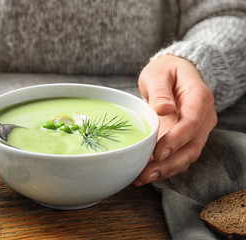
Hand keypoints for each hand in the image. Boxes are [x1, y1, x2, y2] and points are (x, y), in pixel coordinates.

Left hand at [133, 55, 216, 185]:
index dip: (176, 140)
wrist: (175, 72)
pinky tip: (146, 173)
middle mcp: (204, 117)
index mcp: (199, 98)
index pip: (192, 123)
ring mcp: (198, 130)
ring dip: (166, 170)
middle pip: (192, 147)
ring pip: (187, 156)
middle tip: (145, 175)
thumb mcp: (159, 73)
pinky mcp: (187, 138)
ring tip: (142, 178)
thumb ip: (160, 91)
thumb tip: (164, 109)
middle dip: (169, 164)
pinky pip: (180, 156)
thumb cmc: (166, 70)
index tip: (158, 153)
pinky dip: (165, 167)